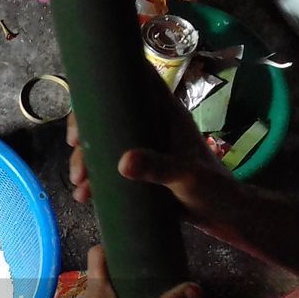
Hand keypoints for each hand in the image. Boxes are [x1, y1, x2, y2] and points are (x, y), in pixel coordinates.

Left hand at [62, 245, 201, 297]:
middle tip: (163, 259)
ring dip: (135, 284)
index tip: (141, 236)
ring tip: (163, 281)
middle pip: (110, 268)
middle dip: (134, 262)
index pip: (98, 253)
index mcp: (97, 295)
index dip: (116, 241)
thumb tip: (195, 287)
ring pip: (115, 287)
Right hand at [66, 73, 228, 218]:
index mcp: (166, 114)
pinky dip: (93, 179)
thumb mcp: (186, 177)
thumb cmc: (213, 189)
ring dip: (85, 161)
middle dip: (85, 130)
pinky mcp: (139, 170)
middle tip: (74, 148)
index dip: (107, 82)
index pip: (137, 82)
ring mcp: (144, 148)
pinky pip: (108, 168)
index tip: (82, 98)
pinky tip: (85, 196)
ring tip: (79, 186)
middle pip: (109, 115)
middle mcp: (152, 126)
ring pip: (104, 144)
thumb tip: (122, 161)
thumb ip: (158, 167)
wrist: (224, 216)